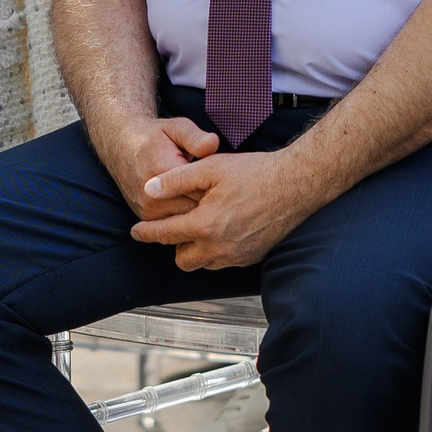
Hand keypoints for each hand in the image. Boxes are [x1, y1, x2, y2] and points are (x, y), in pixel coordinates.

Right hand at [96, 113, 220, 220]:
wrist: (122, 147)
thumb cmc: (155, 136)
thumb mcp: (176, 128)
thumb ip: (195, 137)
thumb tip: (213, 144)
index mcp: (163, 171)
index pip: (202, 190)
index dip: (218, 188)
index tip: (226, 182)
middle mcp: (153, 195)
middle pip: (196, 210)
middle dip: (210, 203)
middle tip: (222, 194)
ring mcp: (148, 209)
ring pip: (186, 221)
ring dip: (198, 213)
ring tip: (209, 199)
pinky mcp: (146, 217)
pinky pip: (174, 224)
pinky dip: (185, 217)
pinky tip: (192, 204)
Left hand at [129, 148, 320, 270]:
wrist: (295, 185)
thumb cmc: (254, 173)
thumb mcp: (211, 167)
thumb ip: (176, 180)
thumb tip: (149, 188)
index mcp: (204, 225)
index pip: (165, 234)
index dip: (146, 233)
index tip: (136, 232)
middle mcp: (218, 247)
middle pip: (182, 259)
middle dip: (174, 245)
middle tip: (178, 225)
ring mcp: (236, 256)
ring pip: (203, 264)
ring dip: (196, 250)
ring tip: (200, 226)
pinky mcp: (251, 258)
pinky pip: (223, 262)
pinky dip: (216, 251)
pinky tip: (222, 229)